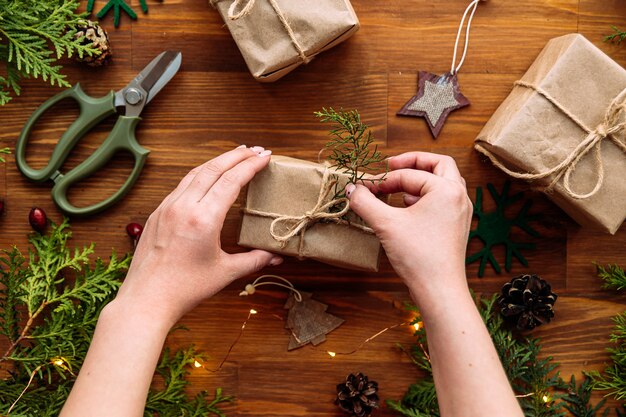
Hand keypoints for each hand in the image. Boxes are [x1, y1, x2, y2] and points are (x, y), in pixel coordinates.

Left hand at [114, 146, 281, 326]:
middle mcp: (183, 207)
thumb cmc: (184, 289)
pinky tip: (207, 176)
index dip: (251, 166)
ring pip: (195, 173)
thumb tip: (275, 255)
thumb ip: (253, 260)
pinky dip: (199, 174)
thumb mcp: (225, 273)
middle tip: (255, 149)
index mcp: (203, 219)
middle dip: (237, 155)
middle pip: (213, 169)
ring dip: (217, 161)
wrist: (146, 300)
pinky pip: (181, 185)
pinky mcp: (157, 213)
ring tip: (235, 155)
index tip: (265, 156)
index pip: (232, 181)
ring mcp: (167, 207)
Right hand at [346, 152, 472, 298]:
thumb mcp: (386, 224)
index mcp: (446, 189)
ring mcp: (460, 211)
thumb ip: (365, 202)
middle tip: (391, 165)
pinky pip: (442, 199)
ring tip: (398, 189)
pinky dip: (425, 196)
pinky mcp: (456, 226)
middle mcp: (459, 196)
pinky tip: (407, 209)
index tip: (364, 187)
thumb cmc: (418, 256)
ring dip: (420, 179)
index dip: (383, 179)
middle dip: (413, 162)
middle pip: (439, 164)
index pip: (409, 174)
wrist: (439, 290)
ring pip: (443, 182)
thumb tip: (350, 188)